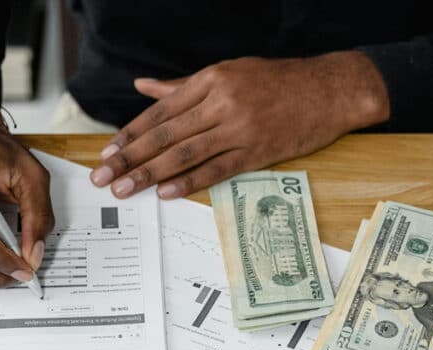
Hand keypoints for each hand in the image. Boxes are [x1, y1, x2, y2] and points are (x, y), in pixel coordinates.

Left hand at [89, 52, 389, 199]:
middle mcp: (221, 102)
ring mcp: (240, 128)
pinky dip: (190, 182)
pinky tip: (167, 193)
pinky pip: (218, 169)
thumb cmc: (277, 81)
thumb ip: (183, 86)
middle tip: (102, 177)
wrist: (329, 89)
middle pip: (165, 134)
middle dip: (130, 157)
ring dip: (150, 173)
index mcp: (211, 80)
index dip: (131, 133)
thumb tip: (143, 86)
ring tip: (124, 189)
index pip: (160, 111)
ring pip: (185, 153)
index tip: (107, 152)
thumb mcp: (229, 72)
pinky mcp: (258, 151)